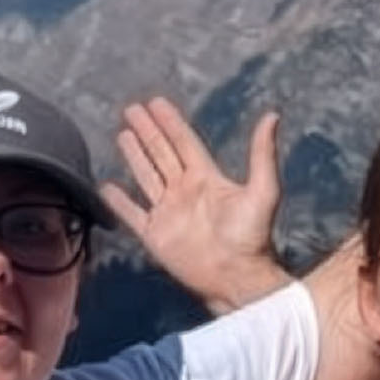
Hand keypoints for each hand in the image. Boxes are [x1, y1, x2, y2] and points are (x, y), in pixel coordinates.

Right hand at [101, 98, 289, 313]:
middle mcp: (185, 192)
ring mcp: (169, 213)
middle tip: (132, 109)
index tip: (156, 102)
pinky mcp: (155, 235)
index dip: (170, 122)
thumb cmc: (253, 238)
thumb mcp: (262, 191)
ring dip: (135, 155)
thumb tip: (273, 116)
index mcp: (206, 178)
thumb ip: (263, 154)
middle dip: (147, 131)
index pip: (183, 142)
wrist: (237, 277)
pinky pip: (132, 214)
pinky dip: (118, 201)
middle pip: (161, 153)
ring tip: (123, 134)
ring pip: (146, 176)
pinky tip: (106, 187)